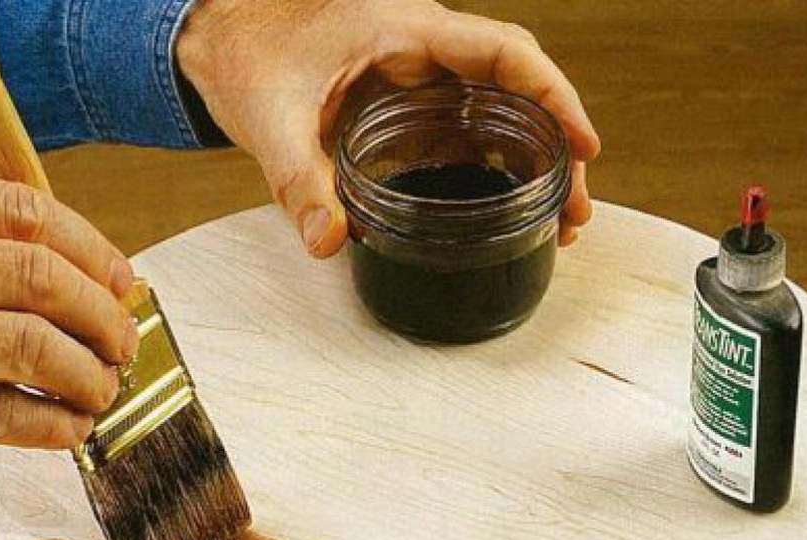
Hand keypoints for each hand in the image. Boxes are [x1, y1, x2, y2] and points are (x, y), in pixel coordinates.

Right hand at [0, 177, 137, 448]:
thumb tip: (109, 284)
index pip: (24, 214)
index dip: (92, 251)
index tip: (124, 284)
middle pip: (37, 277)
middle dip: (101, 317)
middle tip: (121, 345)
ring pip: (26, 343)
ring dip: (86, 373)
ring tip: (101, 389)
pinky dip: (50, 425)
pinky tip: (70, 427)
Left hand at [176, 0, 598, 256]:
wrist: (224, 43)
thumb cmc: (248, 57)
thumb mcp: (269, 118)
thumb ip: (298, 180)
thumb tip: (329, 242)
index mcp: (406, 30)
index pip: (503, 52)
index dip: (552, 95)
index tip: (583, 144)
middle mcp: (426, 51)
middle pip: (519, 90)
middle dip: (558, 147)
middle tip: (576, 212)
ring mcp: (423, 81)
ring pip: (502, 115)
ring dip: (536, 165)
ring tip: (561, 223)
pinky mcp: (412, 111)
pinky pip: (471, 135)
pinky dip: (499, 171)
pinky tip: (515, 211)